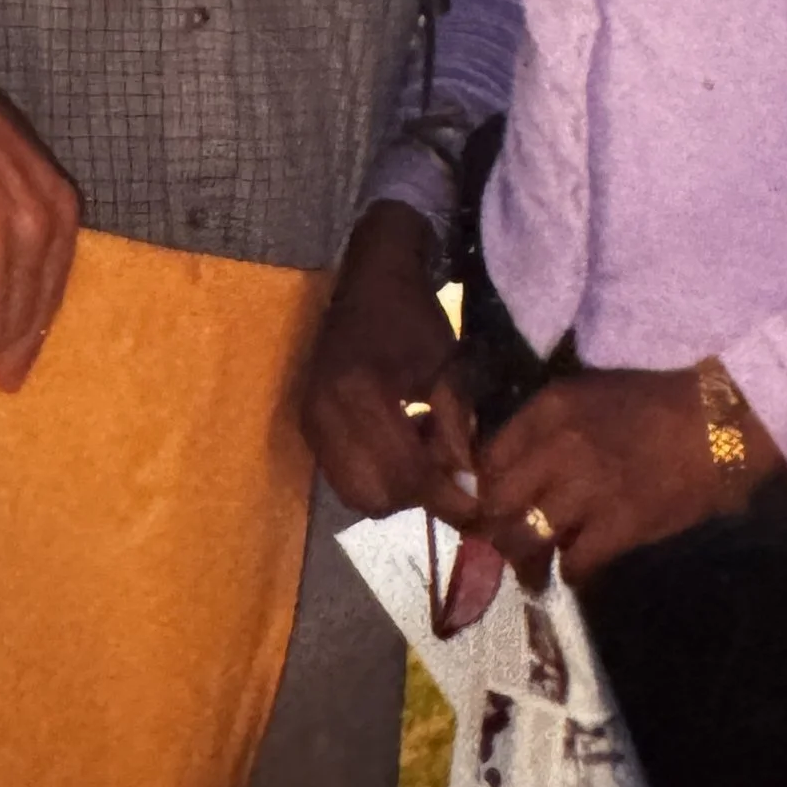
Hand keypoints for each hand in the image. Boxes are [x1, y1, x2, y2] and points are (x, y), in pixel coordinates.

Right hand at [304, 201, 481, 518]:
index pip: (405, 473)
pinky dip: (377, 474)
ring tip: (422, 449)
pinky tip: (400, 440)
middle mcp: (325, 414)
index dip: (444, 497)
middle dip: (417, 496)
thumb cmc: (414, 318)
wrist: (367, 281)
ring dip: (396, 489)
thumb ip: (456, 430)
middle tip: (448, 470)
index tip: (478, 506)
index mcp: (361, 392)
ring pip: (357, 494)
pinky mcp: (308, 426)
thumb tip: (467, 490)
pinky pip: (344, 476)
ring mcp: (310, 422)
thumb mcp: (449, 368)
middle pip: (375, 496)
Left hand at [476, 364, 786, 585]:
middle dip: (498, 526)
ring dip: (527, 560)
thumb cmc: (657, 406)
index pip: (490, 457)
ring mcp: (587, 488)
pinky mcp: (618, 525)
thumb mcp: (590, 396)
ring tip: (534, 570)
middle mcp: (558, 446)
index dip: (488, 487)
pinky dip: (572, 572)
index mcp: (550, 408)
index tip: (498, 503)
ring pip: (526, 539)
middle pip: (498, 502)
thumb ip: (547, 428)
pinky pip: (573, 563)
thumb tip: (516, 473)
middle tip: (509, 541)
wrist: (718, 425)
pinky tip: (578, 569)